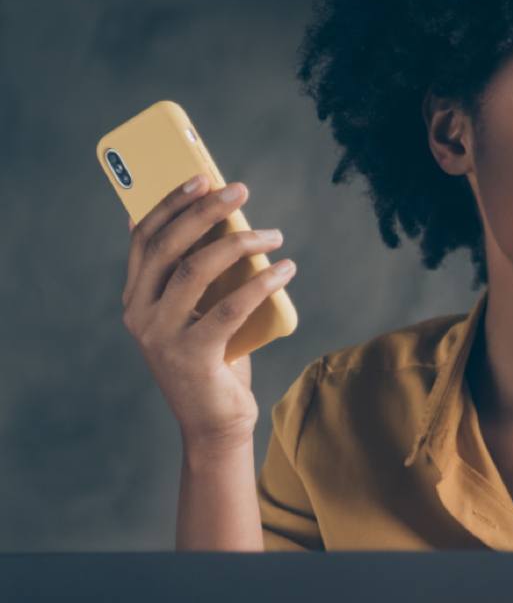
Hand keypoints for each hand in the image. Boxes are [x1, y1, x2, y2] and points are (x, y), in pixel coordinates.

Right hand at [121, 174, 296, 456]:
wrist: (215, 425)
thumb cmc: (213, 363)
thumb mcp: (195, 317)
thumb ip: (194, 281)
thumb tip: (214, 228)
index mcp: (136, 299)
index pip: (145, 238)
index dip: (170, 203)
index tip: (200, 177)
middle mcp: (141, 315)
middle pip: (170, 246)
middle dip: (206, 211)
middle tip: (241, 191)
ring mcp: (162, 337)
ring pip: (197, 270)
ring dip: (241, 243)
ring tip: (274, 235)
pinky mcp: (193, 356)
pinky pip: (230, 307)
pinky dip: (261, 282)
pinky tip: (285, 270)